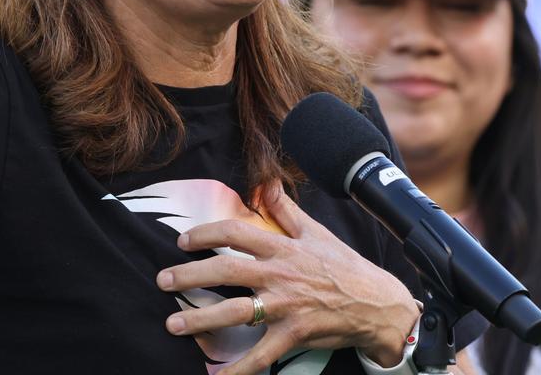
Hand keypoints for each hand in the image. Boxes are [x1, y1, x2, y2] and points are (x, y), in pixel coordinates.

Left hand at [156, 182, 419, 374]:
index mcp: (282, 247)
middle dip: (190, 275)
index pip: (236, 233)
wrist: (377, 304)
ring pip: (235, 312)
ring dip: (200, 320)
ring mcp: (286, 306)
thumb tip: (265, 184)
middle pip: (226, 271)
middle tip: (162, 281)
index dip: (206, 234)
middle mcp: (280, 274)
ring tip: (172, 324)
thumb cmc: (344, 266)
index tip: (183, 240)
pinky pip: (260, 356)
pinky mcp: (294, 335)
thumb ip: (286, 210)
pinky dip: (237, 369)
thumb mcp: (315, 232)